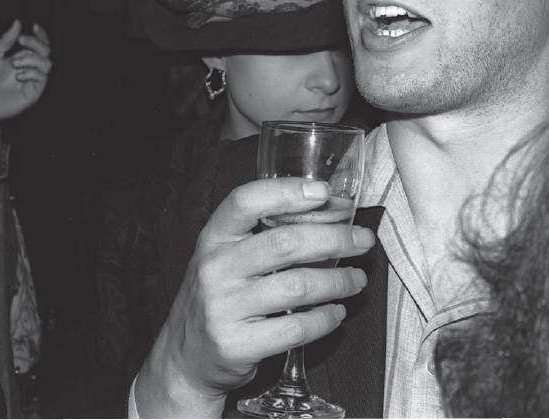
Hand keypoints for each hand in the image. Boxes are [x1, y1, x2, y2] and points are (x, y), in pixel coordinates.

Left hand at [0, 20, 51, 119]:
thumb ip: (7, 39)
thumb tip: (18, 22)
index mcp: (24, 57)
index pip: (40, 44)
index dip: (41, 35)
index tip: (34, 26)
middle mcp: (31, 68)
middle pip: (46, 51)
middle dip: (36, 43)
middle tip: (21, 40)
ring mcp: (34, 80)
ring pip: (47, 64)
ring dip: (32, 59)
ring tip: (15, 63)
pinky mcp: (34, 93)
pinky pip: (42, 78)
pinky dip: (32, 73)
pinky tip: (18, 76)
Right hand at [135, 178, 374, 417]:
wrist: (186, 356)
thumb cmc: (219, 297)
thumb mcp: (225, 258)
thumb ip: (262, 235)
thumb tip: (329, 210)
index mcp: (212, 238)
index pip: (245, 201)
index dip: (286, 192)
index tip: (324, 192)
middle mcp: (215, 268)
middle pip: (285, 243)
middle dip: (335, 239)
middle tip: (362, 240)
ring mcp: (224, 308)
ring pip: (298, 286)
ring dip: (339, 280)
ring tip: (357, 278)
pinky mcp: (238, 344)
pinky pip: (296, 328)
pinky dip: (326, 319)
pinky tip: (337, 312)